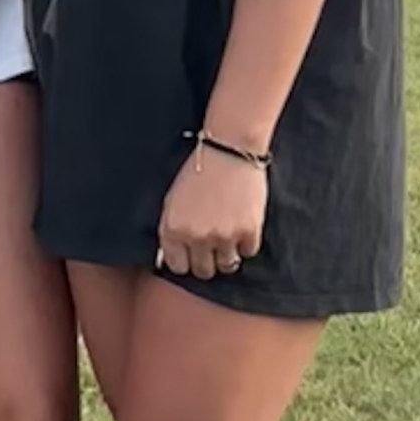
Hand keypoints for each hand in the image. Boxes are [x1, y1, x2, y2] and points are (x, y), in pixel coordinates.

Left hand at [154, 144, 267, 283]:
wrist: (229, 148)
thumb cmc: (197, 170)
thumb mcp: (172, 199)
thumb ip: (171, 230)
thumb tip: (171, 259)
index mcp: (173, 229)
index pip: (177, 267)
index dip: (185, 261)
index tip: (191, 254)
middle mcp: (196, 237)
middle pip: (202, 271)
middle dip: (206, 261)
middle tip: (211, 246)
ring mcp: (223, 236)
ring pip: (227, 266)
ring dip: (227, 255)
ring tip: (227, 236)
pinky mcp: (248, 231)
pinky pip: (248, 252)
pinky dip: (246, 243)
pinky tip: (242, 226)